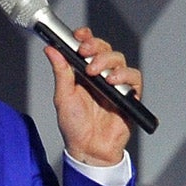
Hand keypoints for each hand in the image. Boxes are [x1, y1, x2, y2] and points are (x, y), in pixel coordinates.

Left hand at [45, 27, 137, 167]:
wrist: (89, 149)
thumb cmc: (75, 127)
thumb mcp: (63, 97)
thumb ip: (60, 72)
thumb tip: (51, 50)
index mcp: (83, 73)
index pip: (88, 47)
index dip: (85, 37)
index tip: (79, 35)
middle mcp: (100, 75)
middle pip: (104, 48)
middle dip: (95, 46)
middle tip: (85, 52)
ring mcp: (115, 84)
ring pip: (119, 59)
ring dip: (107, 61)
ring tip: (95, 72)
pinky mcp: (129, 94)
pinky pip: (134, 77)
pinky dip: (124, 76)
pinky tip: (112, 82)